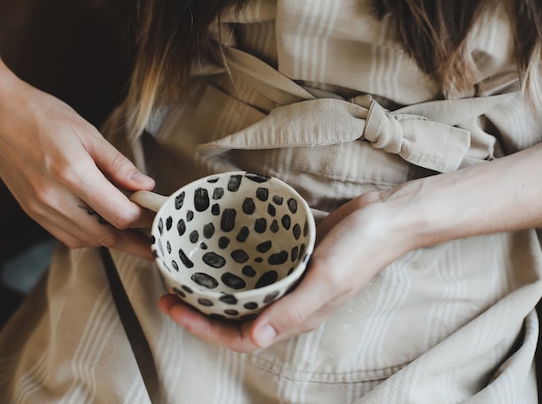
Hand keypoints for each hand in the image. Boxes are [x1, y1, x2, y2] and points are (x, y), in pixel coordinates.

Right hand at [0, 68, 155, 258]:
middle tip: (156, 246)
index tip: (160, 217)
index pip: (120, 214)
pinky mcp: (31, 211)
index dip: (145, 220)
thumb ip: (118, 164)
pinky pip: (67, 236)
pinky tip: (102, 227)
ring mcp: (39, 208)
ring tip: (134, 238)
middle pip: (106, 236)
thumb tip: (146, 186)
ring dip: (112, 241)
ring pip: (86, 241)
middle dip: (135, 242)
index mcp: (73, 174)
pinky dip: (89, 237)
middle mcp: (54, 198)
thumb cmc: (41, 114)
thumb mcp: (88, 132)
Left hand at [159, 191, 417, 351]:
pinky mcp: (293, 261)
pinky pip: (256, 271)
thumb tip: (255, 337)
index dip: (204, 329)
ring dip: (214, 291)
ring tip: (186, 276)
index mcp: (297, 316)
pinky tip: (219, 253)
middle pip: (237, 319)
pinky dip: (234, 268)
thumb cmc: (361, 247)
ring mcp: (291, 282)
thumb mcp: (328, 277)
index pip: (242, 337)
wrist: (386, 218)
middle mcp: (290, 304)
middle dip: (200, 312)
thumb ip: (295, 309)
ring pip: (244, 297)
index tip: (173, 307)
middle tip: (168, 292)